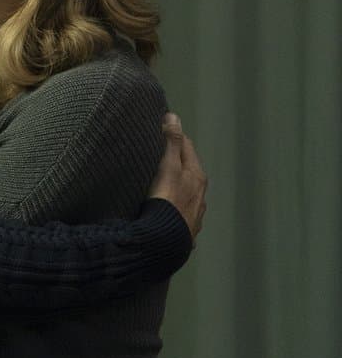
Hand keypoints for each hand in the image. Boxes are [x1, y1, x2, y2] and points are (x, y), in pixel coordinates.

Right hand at [148, 113, 207, 241]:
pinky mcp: (186, 228)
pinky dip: (174, 202)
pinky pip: (180, 209)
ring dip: (176, 183)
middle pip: (188, 169)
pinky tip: (165, 207)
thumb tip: (173, 116)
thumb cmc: (167, 200)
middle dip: (175, 159)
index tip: (160, 130)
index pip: (186, 146)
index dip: (173, 136)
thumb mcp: (168, 168)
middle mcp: (200, 193)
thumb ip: (171, 143)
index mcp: (197, 175)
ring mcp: (195, 212)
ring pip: (186, 190)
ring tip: (159, 180)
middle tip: (156, 152)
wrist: (166, 241)